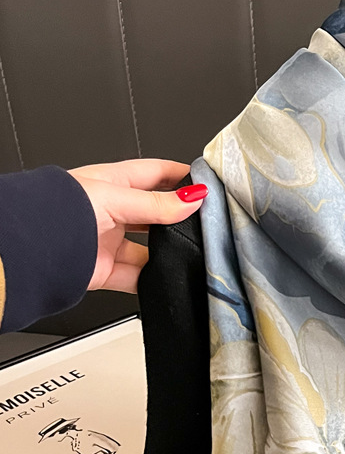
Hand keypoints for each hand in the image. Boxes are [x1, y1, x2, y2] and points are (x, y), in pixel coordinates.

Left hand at [67, 159, 207, 292]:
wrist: (29, 250)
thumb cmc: (58, 211)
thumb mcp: (116, 199)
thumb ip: (158, 204)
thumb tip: (193, 199)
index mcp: (111, 183)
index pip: (155, 173)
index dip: (180, 175)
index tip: (206, 181)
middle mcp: (111, 211)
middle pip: (156, 214)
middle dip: (179, 219)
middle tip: (205, 222)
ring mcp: (109, 241)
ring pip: (150, 248)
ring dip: (168, 252)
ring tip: (190, 252)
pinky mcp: (106, 270)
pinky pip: (138, 277)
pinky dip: (153, 279)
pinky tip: (168, 276)